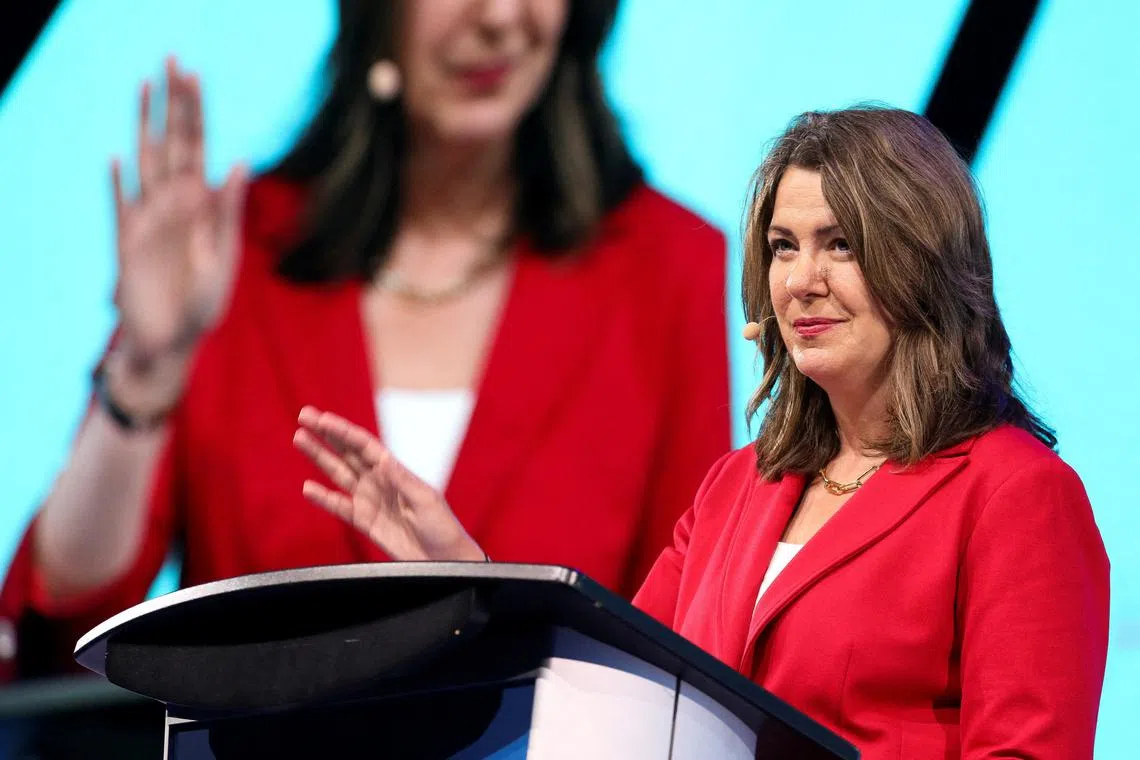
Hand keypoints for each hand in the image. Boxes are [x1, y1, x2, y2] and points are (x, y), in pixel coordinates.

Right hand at [111, 57, 246, 387]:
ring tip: (144, 87)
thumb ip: (228, 210)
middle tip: (173, 60)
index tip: (196, 74)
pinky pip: (120, 206)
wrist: (175, 343)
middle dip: (174, 104)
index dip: (198, 112)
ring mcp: (149, 219)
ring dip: (145, 125)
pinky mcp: (126, 242)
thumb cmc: (204, 304)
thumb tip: (240, 163)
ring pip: (145, 162)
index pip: (201, 147)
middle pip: (173, 143)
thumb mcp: (223, 256)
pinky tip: (116, 158)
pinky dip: (118, 184)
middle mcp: (176, 205)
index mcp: (204, 206)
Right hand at [293, 406, 486, 562]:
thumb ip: (402, 481)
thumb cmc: (442, 526)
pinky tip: (308, 487)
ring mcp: (369, 499)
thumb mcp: (426, 500)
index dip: (342, 431)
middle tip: (304, 416)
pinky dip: (323, 498)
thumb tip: (383, 460)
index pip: (364, 445)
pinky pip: (339, 506)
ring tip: (299, 438)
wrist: (444, 558)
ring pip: (338, 473)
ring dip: (319, 457)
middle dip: (326, 434)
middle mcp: (378, 480)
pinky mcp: (364, 521)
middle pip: (347, 452)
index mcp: (394, 470)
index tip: (322, 419)